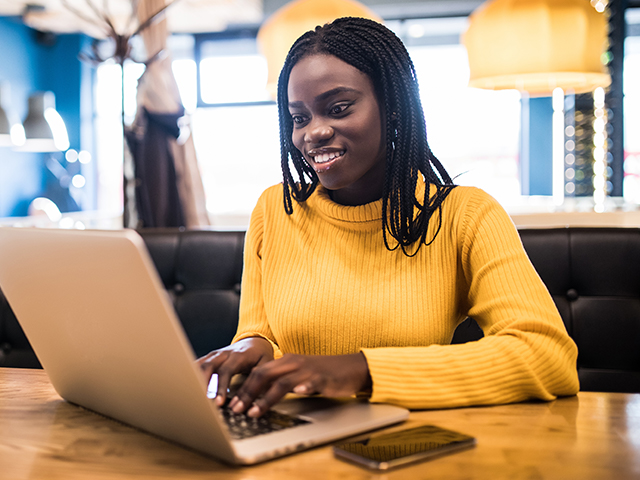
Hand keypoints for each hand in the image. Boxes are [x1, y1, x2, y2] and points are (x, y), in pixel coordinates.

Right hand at [196, 337, 273, 406]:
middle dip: (203, 383)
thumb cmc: (260, 355)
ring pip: (201, 364)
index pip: (226, 371)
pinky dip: (192, 374)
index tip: (219, 402)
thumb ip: (259, 379)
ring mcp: (216, 354)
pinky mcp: (211, 357)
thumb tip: (256, 399)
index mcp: (239, 355)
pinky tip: (187, 386)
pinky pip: (198, 364)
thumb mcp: (266, 365)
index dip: (221, 387)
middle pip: (209, 365)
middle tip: (201, 401)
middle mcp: (225, 353)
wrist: (255, 341)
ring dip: (195, 379)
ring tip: (192, 396)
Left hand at [227, 352, 371, 417]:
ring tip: (255, 412)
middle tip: (237, 409)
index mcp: (286, 361)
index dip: (243, 387)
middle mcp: (294, 363)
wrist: (352, 367)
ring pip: (282, 382)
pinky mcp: (323, 378)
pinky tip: (299, 393)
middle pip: (264, 375)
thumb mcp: (298, 375)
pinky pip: (312, 382)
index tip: (232, 403)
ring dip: (266, 398)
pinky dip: (304, 387)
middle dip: (248, 393)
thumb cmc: (324, 374)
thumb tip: (258, 395)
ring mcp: (308, 370)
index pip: (258, 372)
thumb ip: (280, 381)